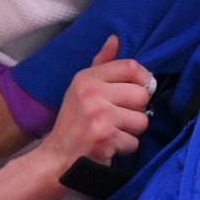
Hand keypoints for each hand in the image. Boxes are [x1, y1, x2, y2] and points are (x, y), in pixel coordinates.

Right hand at [37, 38, 151, 169]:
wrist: (56, 160)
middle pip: (141, 94)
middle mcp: (91, 93)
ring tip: (113, 133)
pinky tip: (108, 147)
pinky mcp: (105, 138)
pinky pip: (134, 142)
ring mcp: (99, 116)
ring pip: (142, 120)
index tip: (139, 91)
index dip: (144, 79)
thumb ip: (101, 65)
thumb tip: (115, 39)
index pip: (130, 66)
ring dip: (131, 132)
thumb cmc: (73, 123)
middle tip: (120, 118)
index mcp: (86, 78)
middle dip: (136, 111)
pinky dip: (124, 148)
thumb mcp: (81, 89)